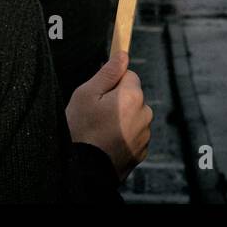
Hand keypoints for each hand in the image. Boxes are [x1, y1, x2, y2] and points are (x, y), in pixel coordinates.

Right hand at [65, 51, 151, 180]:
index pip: (129, 75)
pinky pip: (134, 135)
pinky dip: (124, 136)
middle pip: (133, 96)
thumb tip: (122, 55)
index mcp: (132, 96)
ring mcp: (144, 135)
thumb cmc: (82, 130)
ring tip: (100, 131)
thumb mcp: (86, 94)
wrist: (84, 170)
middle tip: (96, 114)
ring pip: (134, 116)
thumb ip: (108, 73)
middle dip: (118, 101)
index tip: (99, 94)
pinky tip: (107, 143)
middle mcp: (144, 114)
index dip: (112, 82)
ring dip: (122, 119)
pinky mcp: (141, 152)